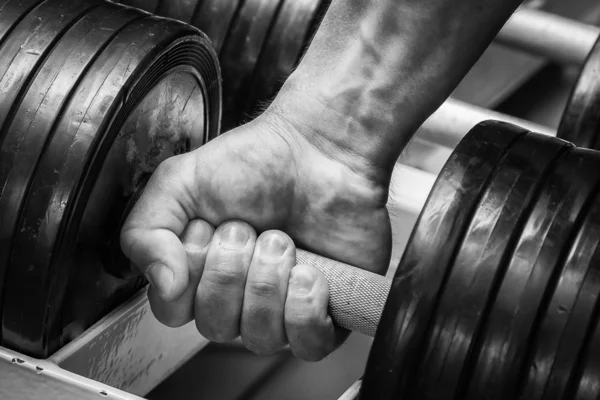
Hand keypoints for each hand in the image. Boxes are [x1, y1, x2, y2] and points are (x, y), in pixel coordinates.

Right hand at [120, 110, 391, 360]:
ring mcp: (280, 306)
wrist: (319, 150)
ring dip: (268, 282)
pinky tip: (308, 272)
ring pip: (260, 338)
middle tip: (248, 228)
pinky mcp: (323, 311)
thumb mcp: (181, 181)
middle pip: (217, 326)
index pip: (174, 310)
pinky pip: (308, 345)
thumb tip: (163, 286)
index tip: (206, 229)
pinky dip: (305, 309)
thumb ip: (146, 231)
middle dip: (232, 269)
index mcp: (196, 271)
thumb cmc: (257, 162)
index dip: (191, 273)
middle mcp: (236, 295)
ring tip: (281, 240)